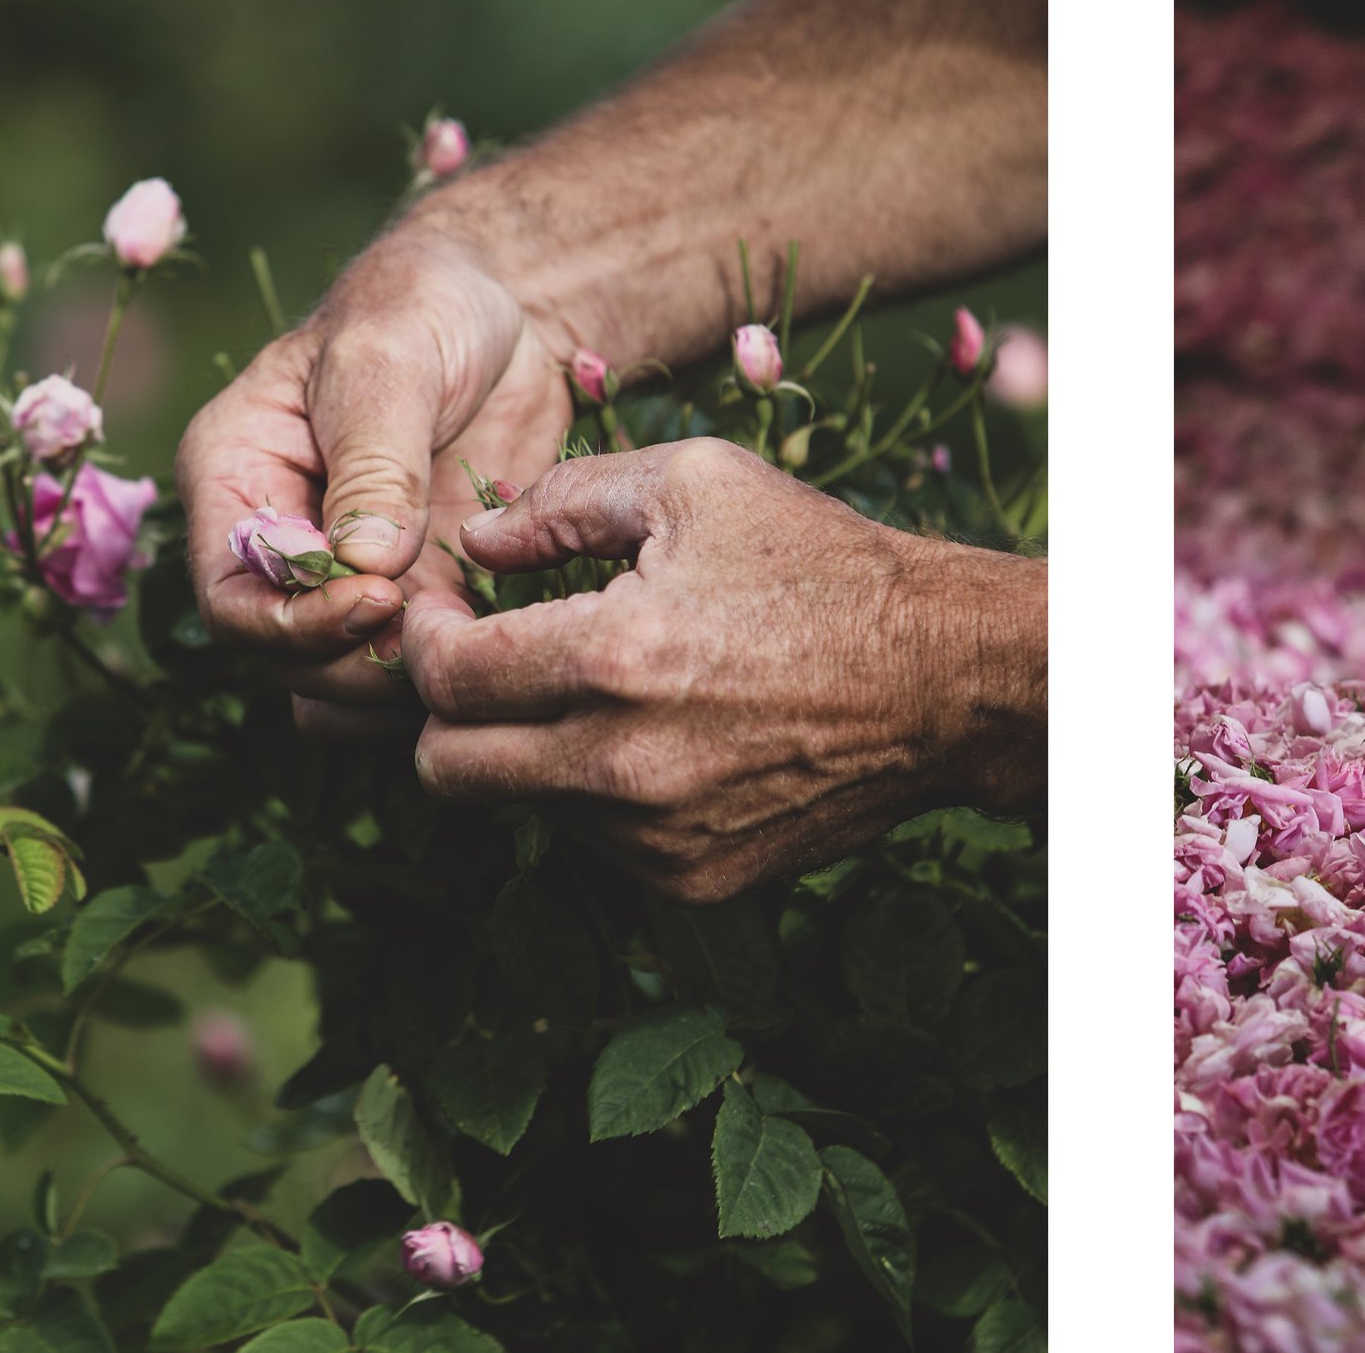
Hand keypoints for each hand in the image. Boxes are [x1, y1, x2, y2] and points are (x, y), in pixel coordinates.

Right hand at [175, 237, 575, 732]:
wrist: (504, 309)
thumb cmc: (422, 306)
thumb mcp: (387, 362)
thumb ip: (372, 462)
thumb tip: (362, 565)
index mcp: (237, 478)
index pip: (231, 595)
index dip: (294, 622)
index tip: (378, 599)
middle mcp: (283, 540)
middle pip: (284, 656)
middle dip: (354, 664)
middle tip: (437, 641)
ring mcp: (351, 574)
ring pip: (342, 679)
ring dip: (401, 686)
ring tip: (473, 648)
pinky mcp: (420, 590)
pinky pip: (409, 668)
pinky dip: (446, 678)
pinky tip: (501, 655)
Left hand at [395, 440, 1045, 901]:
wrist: (943, 678)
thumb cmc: (825, 564)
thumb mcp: (697, 483)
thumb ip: (565, 502)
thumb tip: (475, 540)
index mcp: (615, 658)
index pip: (442, 679)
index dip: (420, 640)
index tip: (441, 615)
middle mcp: (624, 766)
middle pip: (447, 770)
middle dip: (446, 712)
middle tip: (486, 664)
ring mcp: (659, 839)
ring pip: (521, 808)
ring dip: (529, 752)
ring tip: (598, 691)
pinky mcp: (695, 881)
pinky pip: (596, 845)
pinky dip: (599, 794)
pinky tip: (659, 737)